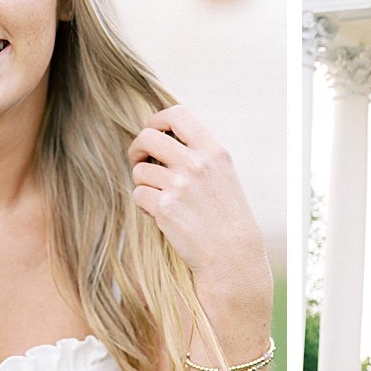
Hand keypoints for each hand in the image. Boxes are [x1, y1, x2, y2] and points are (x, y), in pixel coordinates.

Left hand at [128, 105, 267, 297]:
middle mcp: (197, 164)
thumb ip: (198, 154)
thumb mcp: (223, 175)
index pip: (177, 114)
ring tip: (160, 196)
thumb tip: (161, 136)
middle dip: (138, 148)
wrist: (232, 255)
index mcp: (214, 151)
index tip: (153, 132)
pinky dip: (144, 204)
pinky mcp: (165, 208)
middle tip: (140, 161)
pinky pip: (138, 195)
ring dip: (143, 182)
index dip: (157, 120)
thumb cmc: (227, 216)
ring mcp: (180, 185)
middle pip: (148, 136)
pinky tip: (160, 214)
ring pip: (140, 170)